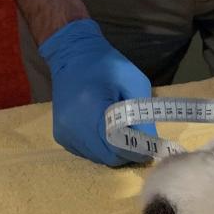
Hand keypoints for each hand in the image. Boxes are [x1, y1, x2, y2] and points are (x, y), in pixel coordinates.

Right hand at [38, 19, 154, 165]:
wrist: (72, 55)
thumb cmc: (107, 65)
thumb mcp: (135, 84)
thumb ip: (143, 117)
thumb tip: (151, 146)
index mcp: (91, 111)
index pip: (119, 148)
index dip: (139, 150)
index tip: (153, 144)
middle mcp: (73, 128)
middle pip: (109, 158)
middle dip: (128, 152)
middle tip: (140, 137)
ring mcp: (64, 134)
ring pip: (99, 158)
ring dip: (115, 150)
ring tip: (121, 128)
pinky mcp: (61, 136)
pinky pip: (88, 152)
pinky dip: (101, 146)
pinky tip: (105, 128)